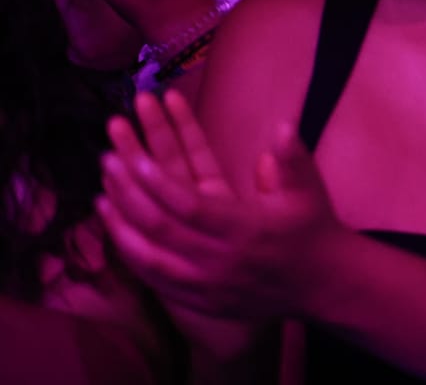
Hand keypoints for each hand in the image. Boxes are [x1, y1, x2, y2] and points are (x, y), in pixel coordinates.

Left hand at [98, 90, 340, 321]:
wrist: (323, 283)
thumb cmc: (313, 229)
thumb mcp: (309, 189)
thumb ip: (292, 157)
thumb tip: (281, 126)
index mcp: (248, 230)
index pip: (191, 206)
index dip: (159, 184)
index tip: (135, 159)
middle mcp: (222, 260)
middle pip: (162, 228)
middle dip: (129, 193)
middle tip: (108, 160)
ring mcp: (207, 285)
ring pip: (150, 259)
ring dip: (121, 226)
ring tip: (100, 195)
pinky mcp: (201, 301)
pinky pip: (155, 280)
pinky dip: (133, 256)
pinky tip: (118, 234)